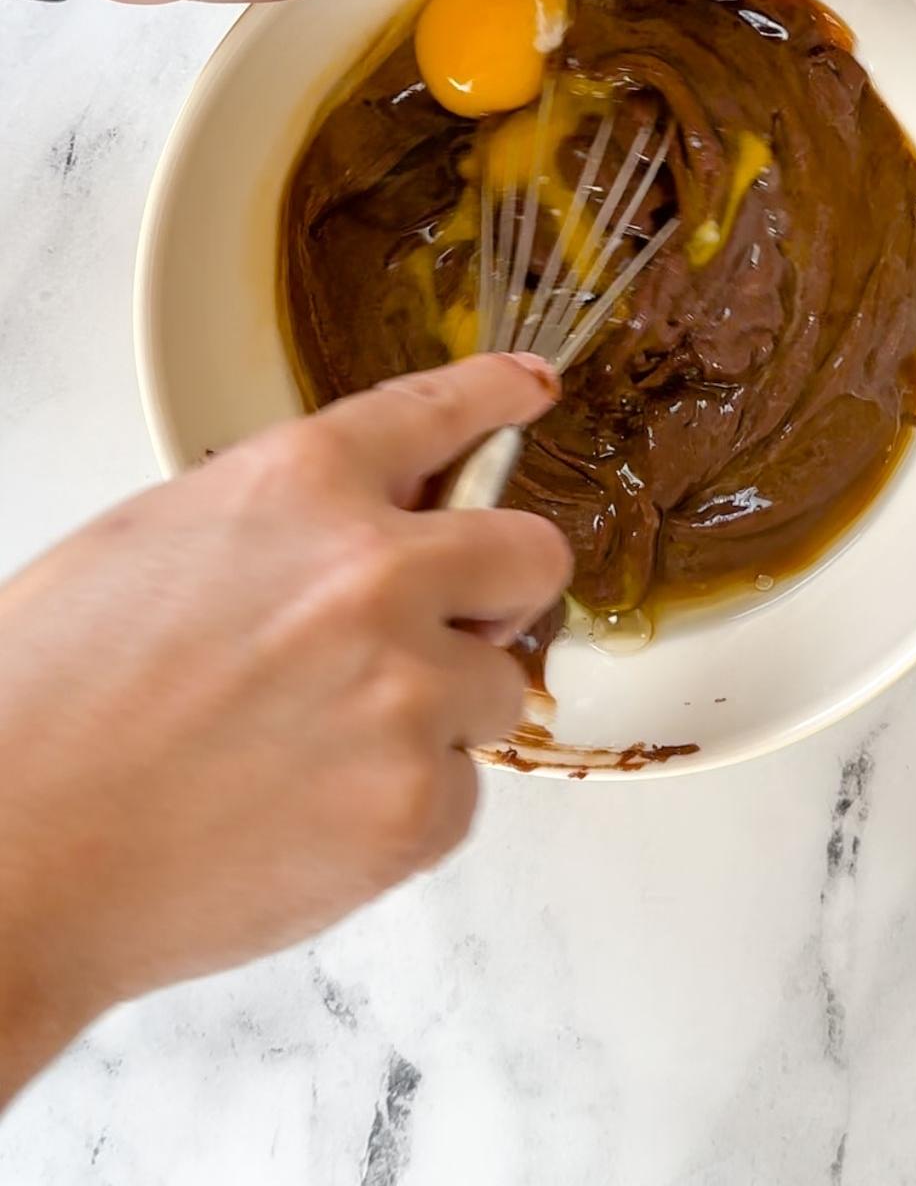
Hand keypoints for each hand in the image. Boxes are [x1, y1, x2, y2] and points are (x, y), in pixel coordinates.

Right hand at [0, 353, 567, 1103]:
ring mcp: (407, 690)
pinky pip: (464, 795)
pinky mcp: (418, 807)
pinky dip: (406, 809)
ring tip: (323, 748)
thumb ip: (283, 522)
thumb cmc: (47, 702)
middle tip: (455, 625)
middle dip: (501, 587)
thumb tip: (359, 530)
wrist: (10, 854)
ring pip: (501, 687)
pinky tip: (310, 814)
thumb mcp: (156, 541)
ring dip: (441, 712)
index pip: (441, 413)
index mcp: (301, 482)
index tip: (528, 393)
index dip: (496, 397)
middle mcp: (375, 571)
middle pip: (531, 552)